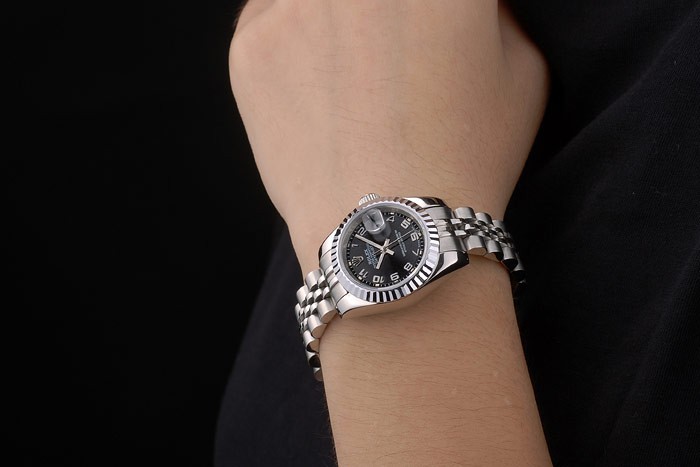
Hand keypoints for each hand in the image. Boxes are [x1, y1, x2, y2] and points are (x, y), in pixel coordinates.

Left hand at [229, 2, 550, 464]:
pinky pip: (271, 13)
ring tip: (356, 68)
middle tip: (394, 47)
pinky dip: (296, 34)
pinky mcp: (251, 44)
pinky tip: (321, 84)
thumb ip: (491, 7)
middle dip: (383, 15)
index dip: (433, 11)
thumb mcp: (524, 68)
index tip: (429, 32)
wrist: (393, 234)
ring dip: (337, 17)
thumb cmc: (470, 156)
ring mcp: (295, 1)